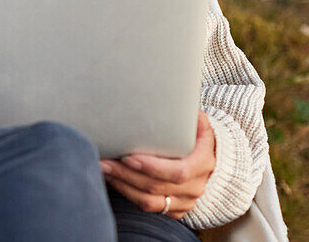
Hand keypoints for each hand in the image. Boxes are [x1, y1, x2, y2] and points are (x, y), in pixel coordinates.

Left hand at [100, 110, 215, 218]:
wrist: (207, 160)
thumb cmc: (195, 136)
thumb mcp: (197, 123)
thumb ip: (188, 114)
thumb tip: (174, 97)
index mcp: (203, 163)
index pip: (178, 172)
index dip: (152, 166)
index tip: (128, 155)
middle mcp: (195, 186)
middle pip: (156, 186)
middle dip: (126, 174)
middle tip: (104, 160)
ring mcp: (184, 201)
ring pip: (148, 201)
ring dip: (121, 184)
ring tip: (102, 168)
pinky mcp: (173, 210)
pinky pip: (147, 207)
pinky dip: (126, 193)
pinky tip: (111, 178)